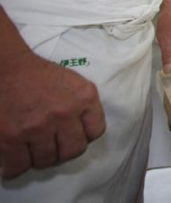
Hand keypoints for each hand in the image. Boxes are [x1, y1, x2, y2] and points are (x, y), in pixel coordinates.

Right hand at [0, 49, 105, 178]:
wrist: (6, 68)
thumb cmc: (39, 75)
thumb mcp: (73, 83)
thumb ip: (84, 106)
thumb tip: (85, 133)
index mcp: (84, 97)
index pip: (96, 131)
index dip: (83, 136)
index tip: (73, 135)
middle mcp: (64, 113)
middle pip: (73, 151)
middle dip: (63, 152)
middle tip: (52, 147)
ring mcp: (37, 128)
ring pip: (46, 161)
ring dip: (40, 158)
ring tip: (32, 150)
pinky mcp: (10, 138)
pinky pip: (18, 167)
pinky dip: (15, 168)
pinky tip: (13, 160)